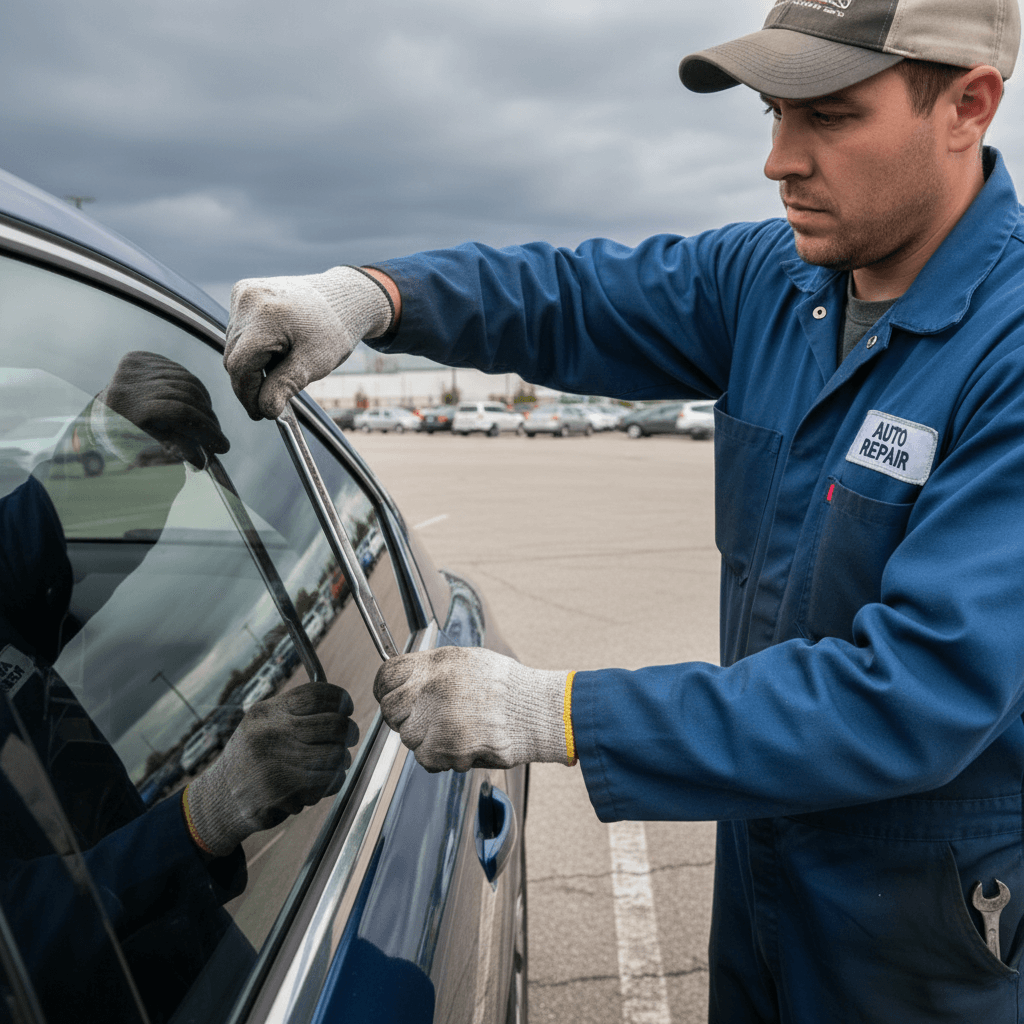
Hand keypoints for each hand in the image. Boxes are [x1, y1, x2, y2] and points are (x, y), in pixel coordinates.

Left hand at [99, 351, 229, 467]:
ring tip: (209, 422)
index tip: (223, 446)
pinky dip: (193, 387)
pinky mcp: (140, 357)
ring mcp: (135, 366)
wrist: (100, 410)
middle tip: (219, 437)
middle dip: (208, 418)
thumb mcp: (148, 445)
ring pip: (187, 381)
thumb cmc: (122, 435)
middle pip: (186, 396)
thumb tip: (203, 462)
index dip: (206, 429)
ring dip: (204, 403)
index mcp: (130, 406)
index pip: (180, 413)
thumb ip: (176, 448)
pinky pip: (180, 371)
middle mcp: (131, 381)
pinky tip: (197, 402)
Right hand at [185, 682, 358, 856]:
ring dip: (340, 762)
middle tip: (349, 737)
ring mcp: (275, 764)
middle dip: (350, 731)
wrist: (219, 799)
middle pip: (333, 724)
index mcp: (267, 712)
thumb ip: (294, 713)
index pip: (315, 694)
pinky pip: (328, 782)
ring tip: (330, 765)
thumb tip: (340, 704)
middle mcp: (269, 734)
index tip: (346, 707)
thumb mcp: (262, 725)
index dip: (339, 699)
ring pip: (336, 756)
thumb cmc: (252, 758)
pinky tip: (315, 785)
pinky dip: (330, 784)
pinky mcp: (282, 792)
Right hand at [224, 267, 392, 419]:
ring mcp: (244, 292)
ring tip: (281, 366)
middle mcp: (248, 299)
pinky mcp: (244, 292)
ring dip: (252, 364)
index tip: (259, 414)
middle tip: (270, 401)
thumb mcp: (314, 362)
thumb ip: (286, 385)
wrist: (342, 299)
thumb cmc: (332, 330)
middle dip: (250, 382)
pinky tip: (276, 348)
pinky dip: (253, 347)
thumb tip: (265, 409)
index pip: (239, 365)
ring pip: (234, 345)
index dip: (247, 394)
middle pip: (234, 356)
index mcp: (265, 315)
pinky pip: (239, 330)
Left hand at [373, 647, 572, 771]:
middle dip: (403, 717)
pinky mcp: (445, 748)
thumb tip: (407, 679)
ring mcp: (437, 720)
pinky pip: (426, 759)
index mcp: (436, 664)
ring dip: (425, 739)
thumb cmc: (505, 686)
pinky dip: (440, 757)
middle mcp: (431, 689)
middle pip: (392, 710)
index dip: (384, 688)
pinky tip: (462, 744)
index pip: (388, 675)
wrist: (535, 711)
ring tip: (455, 729)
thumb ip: (432, 669)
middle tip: (424, 719)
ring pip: (408, 738)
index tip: (387, 695)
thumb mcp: (466, 661)